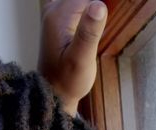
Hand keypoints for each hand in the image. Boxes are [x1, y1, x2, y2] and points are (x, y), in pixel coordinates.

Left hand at [38, 0, 108, 114]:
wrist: (53, 93)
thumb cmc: (68, 81)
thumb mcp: (81, 58)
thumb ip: (89, 32)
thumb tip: (99, 5)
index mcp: (59, 15)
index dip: (102, 8)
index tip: (101, 31)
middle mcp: (53, 10)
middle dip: (96, 9)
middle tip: (96, 37)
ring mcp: (54, 14)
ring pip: (81, 2)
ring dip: (91, 12)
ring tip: (93, 37)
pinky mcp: (59, 21)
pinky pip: (77, 6)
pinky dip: (86, 13)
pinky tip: (91, 28)